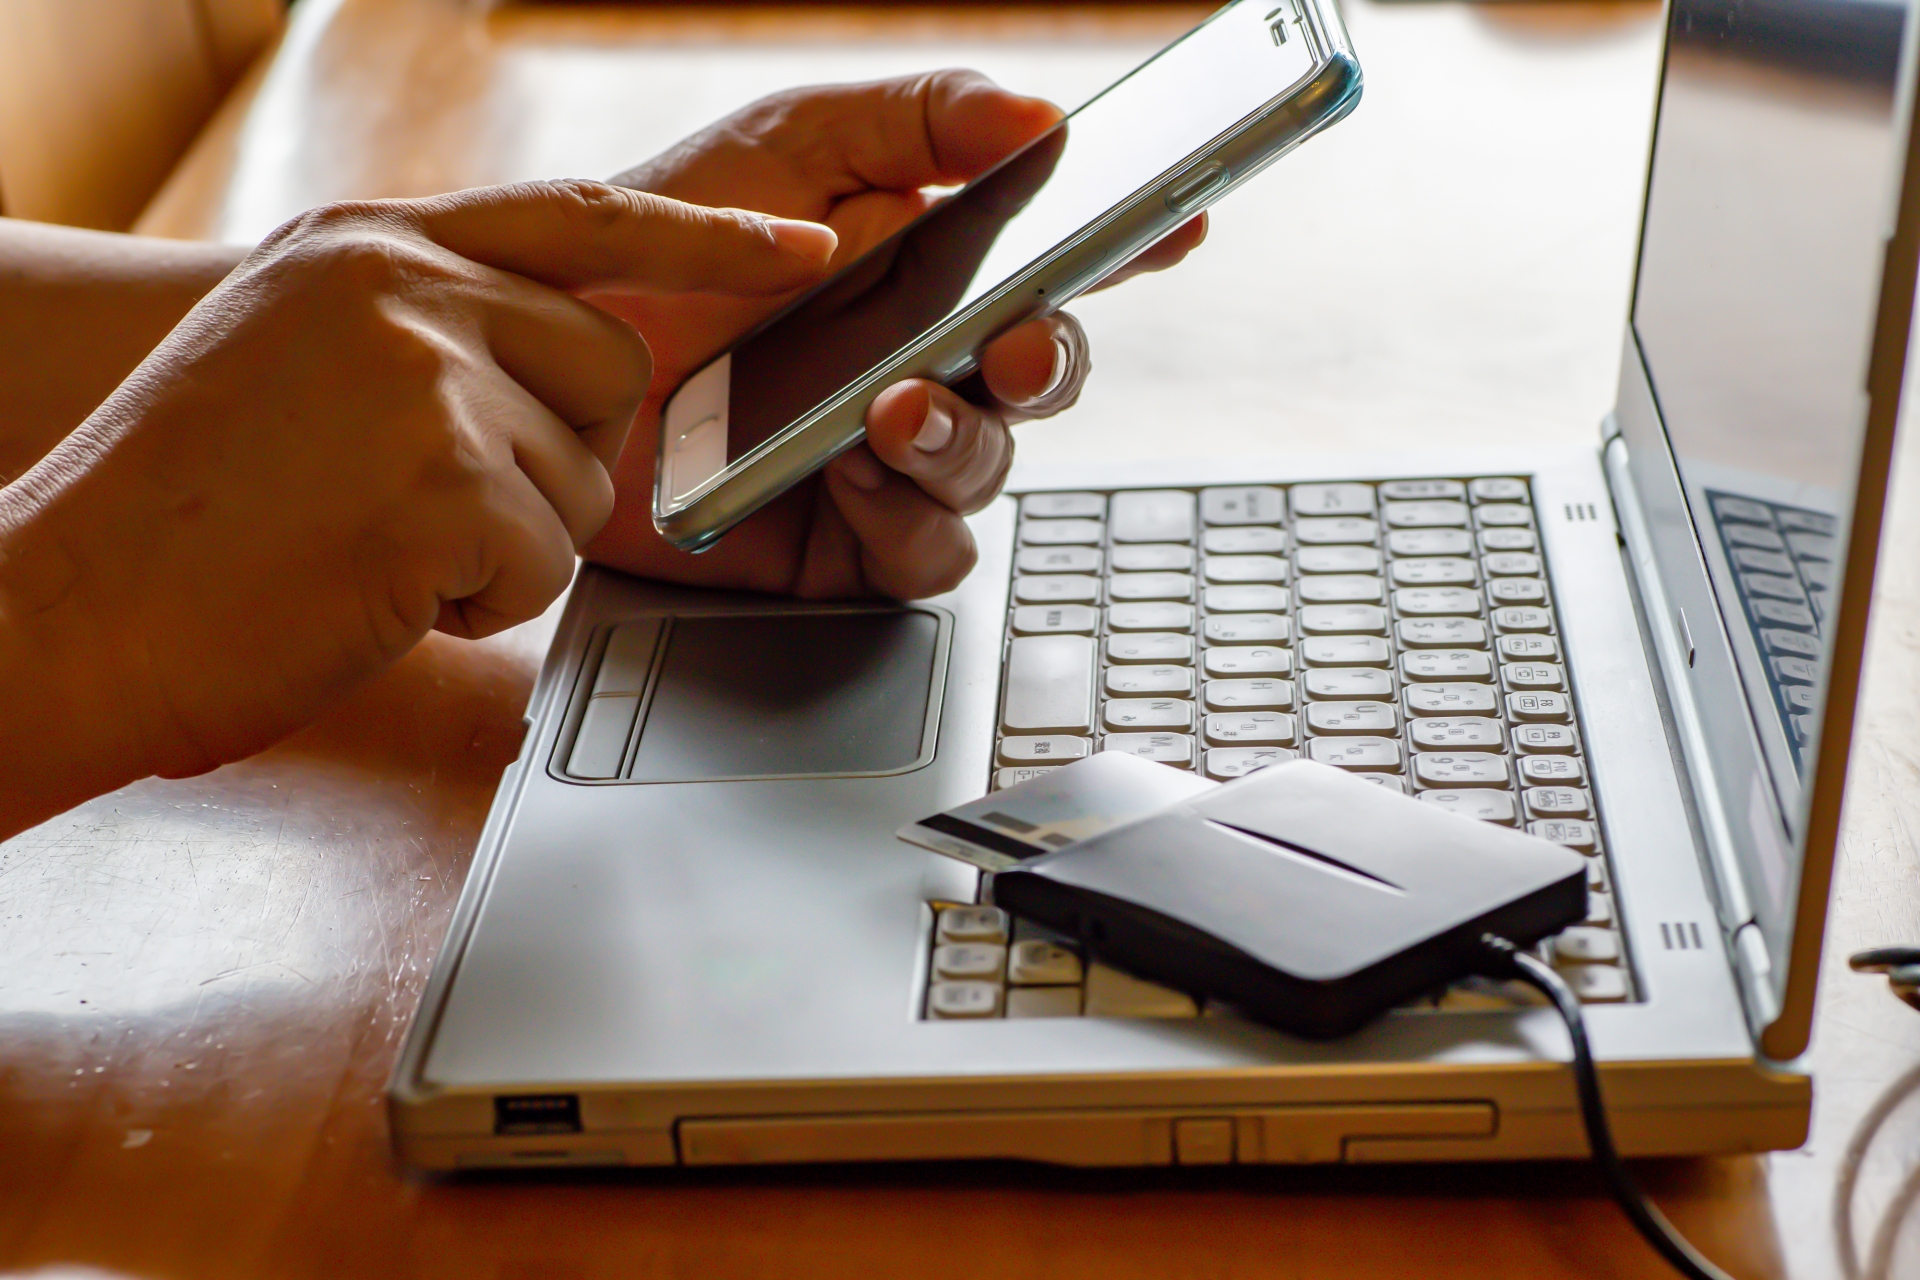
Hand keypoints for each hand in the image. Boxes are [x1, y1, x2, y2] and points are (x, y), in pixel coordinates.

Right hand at [0, 181, 834, 827]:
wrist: (64, 605)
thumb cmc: (180, 517)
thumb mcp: (299, 361)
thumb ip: (429, 334)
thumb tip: (556, 375)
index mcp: (370, 247)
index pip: (583, 218)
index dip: (706, 242)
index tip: (806, 248)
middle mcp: (403, 285)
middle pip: (609, 374)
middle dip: (555, 460)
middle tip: (429, 505)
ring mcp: (424, 372)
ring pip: (581, 483)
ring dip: (505, 543)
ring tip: (372, 547)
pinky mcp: (441, 478)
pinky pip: (544, 565)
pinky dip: (476, 603)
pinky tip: (373, 587)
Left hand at [586, 70, 1205, 598]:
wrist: (547, 357)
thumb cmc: (664, 239)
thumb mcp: (787, 147)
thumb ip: (916, 119)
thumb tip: (1041, 114)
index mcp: (933, 268)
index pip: (1054, 262)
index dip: (1127, 246)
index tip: (1178, 223)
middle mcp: (926, 365)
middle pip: (1043, 378)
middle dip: (1046, 364)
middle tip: (1009, 348)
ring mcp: (890, 460)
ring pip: (993, 472)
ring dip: (960, 444)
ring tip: (890, 412)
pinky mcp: (846, 544)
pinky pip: (929, 555)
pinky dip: (907, 520)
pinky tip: (849, 476)